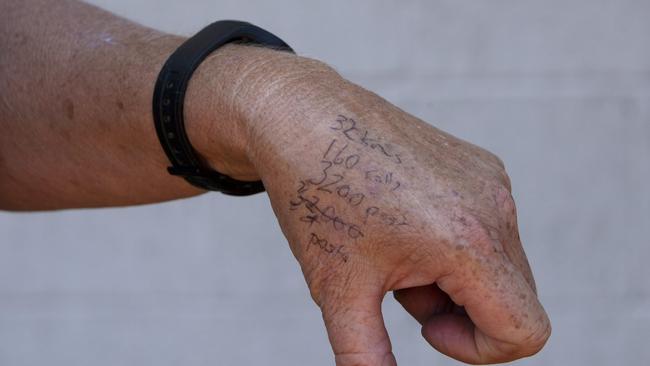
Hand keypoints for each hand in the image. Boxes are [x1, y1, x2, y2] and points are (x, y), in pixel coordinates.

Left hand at [235, 63, 550, 364]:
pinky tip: (402, 222)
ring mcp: (492, 181)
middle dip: (459, 313)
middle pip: (514, 300)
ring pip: (500, 266)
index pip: (524, 332)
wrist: (301, 117)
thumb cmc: (317, 198)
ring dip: (453, 279)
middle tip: (398, 289)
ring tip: (394, 250)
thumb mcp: (339, 290)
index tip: (425, 331)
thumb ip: (366, 359)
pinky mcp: (482, 164)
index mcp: (468, 242)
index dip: (478, 350)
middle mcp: (494, 208)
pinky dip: (456, 246)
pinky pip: (489, 228)